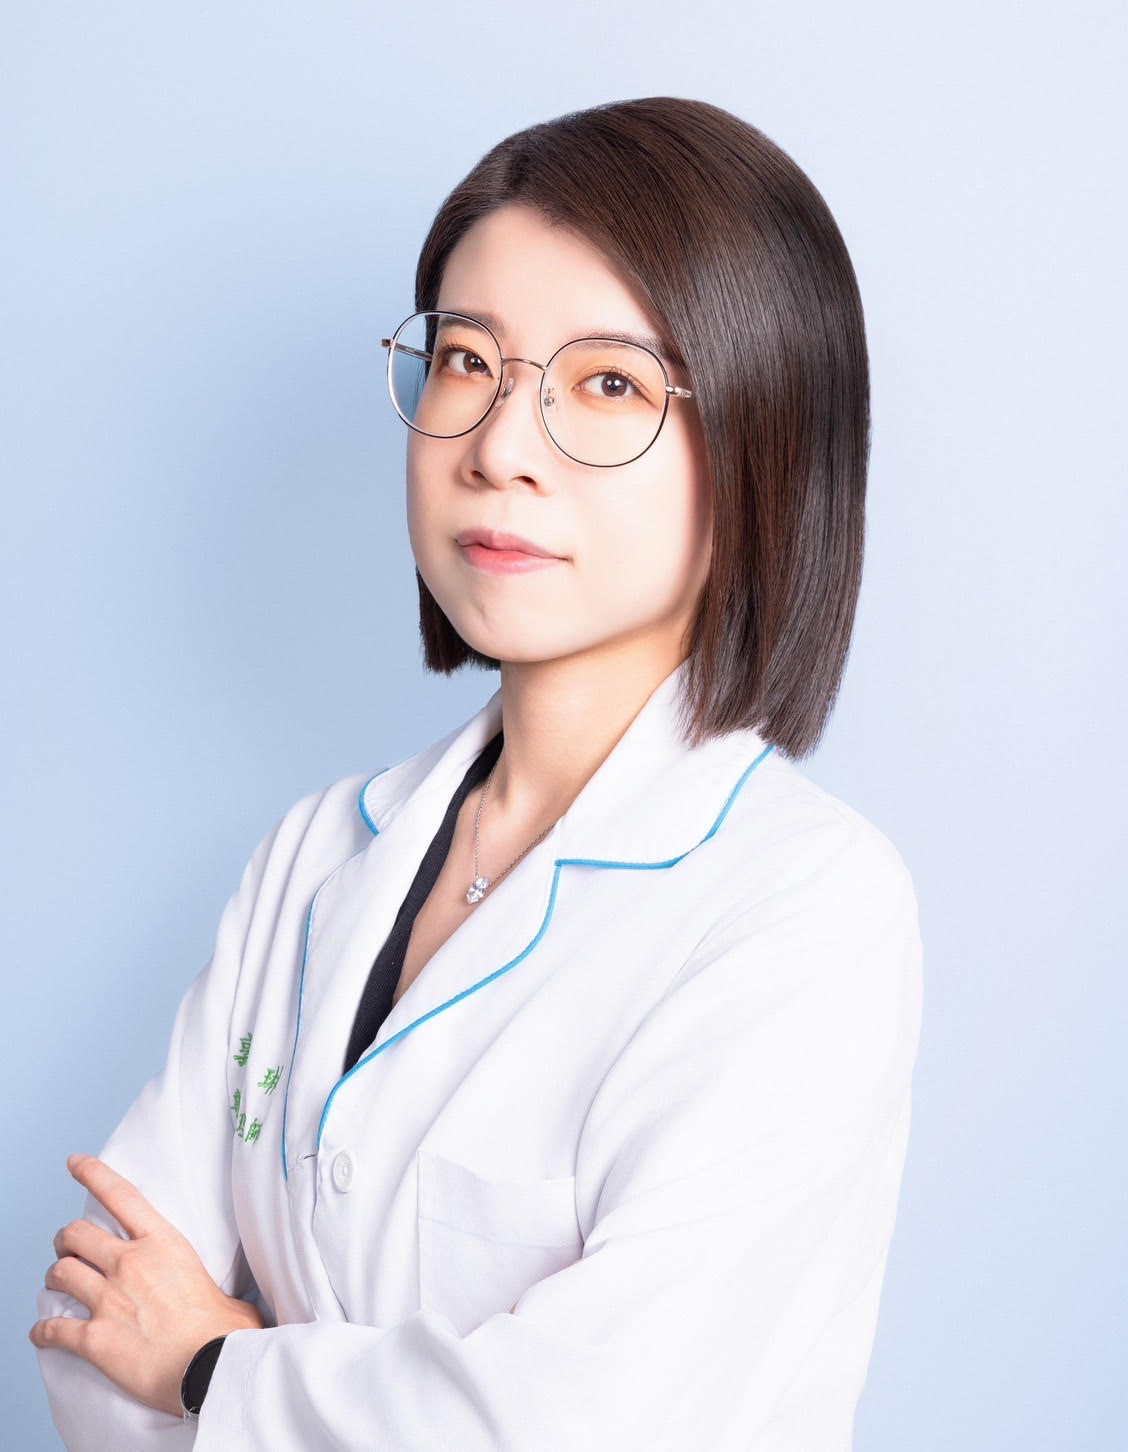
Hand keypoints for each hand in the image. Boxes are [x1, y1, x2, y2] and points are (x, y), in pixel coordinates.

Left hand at [29, 1153, 263, 1418]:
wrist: (210, 1368)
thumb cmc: (225, 1332)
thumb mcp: (228, 1291)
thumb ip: (216, 1289)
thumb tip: (234, 1304)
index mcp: (163, 1244)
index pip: (120, 1195)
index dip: (93, 1174)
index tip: (75, 1162)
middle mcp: (130, 1264)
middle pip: (77, 1234)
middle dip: (66, 1240)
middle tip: (68, 1248)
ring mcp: (108, 1300)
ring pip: (61, 1274)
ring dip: (55, 1277)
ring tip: (58, 1283)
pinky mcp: (93, 1338)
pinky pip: (53, 1329)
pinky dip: (43, 1331)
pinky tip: (42, 1334)